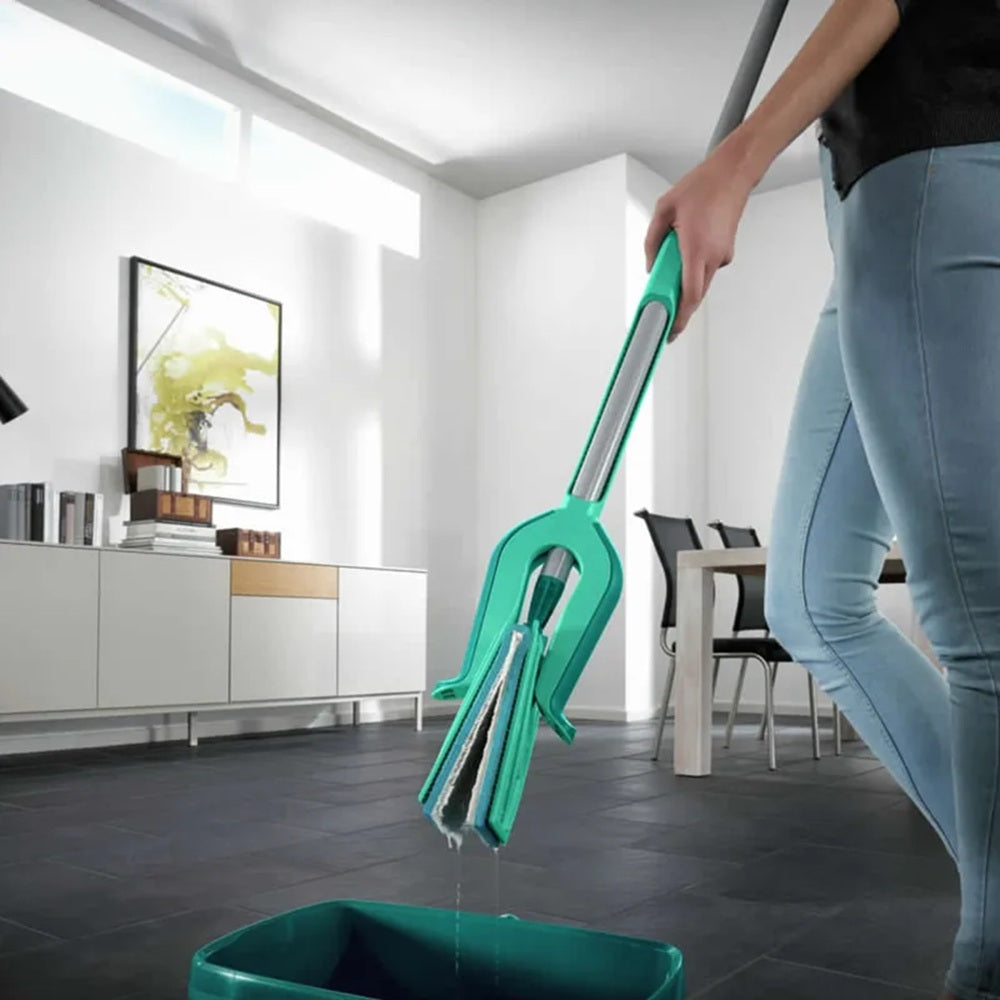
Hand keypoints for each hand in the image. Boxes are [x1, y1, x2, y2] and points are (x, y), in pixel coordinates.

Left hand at [644, 141, 754, 337]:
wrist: (733, 173)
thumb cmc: (702, 186)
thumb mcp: (663, 209)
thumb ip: (653, 242)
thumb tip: (652, 266)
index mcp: (696, 248)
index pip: (690, 295)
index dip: (680, 317)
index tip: (670, 331)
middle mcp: (712, 256)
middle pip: (695, 294)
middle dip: (678, 306)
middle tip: (662, 313)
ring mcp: (721, 255)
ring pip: (700, 281)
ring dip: (684, 281)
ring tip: (670, 262)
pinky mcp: (725, 251)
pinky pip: (705, 268)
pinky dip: (693, 267)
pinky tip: (685, 247)